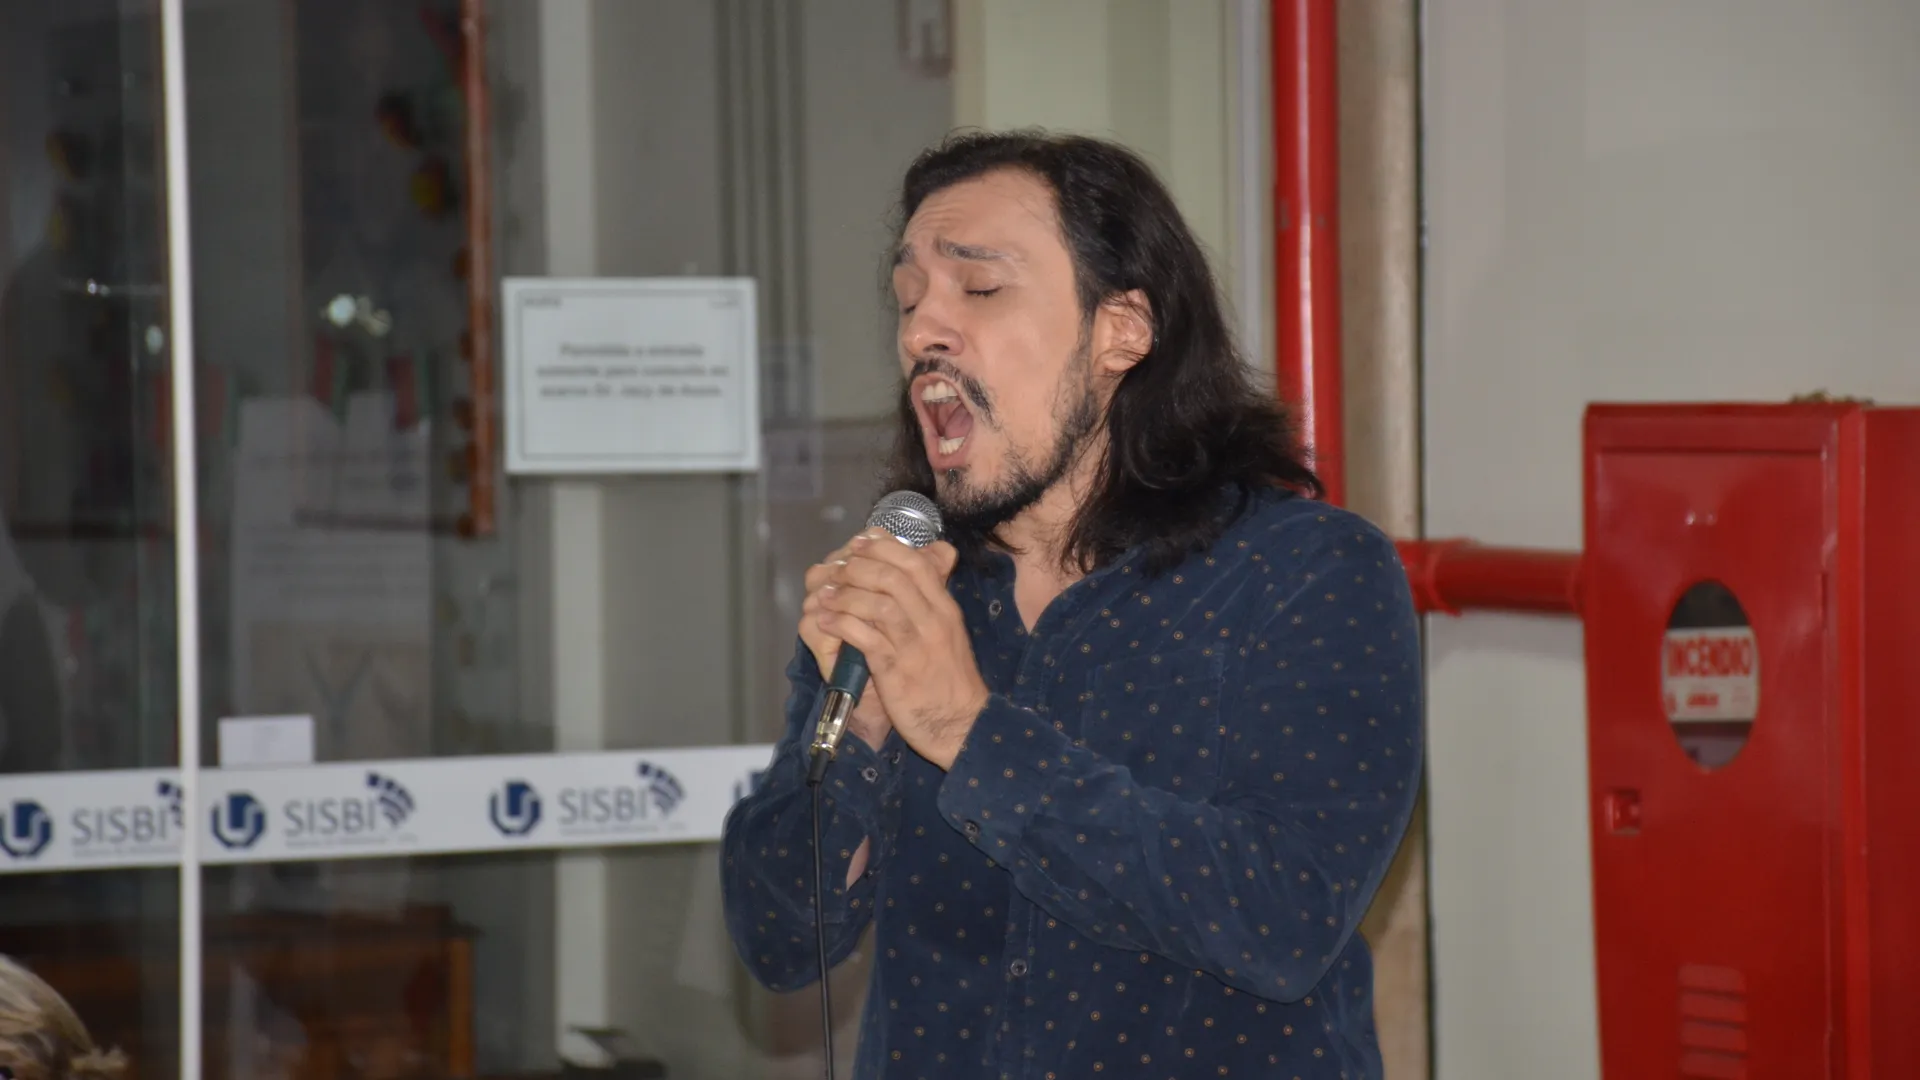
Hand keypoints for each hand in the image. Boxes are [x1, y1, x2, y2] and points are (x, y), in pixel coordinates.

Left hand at [814, 530, 989, 769]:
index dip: (883, 547)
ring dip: (844, 595)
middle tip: (836, 569)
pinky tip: (826, 622)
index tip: (860, 544)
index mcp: (945, 609)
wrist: (962, 724)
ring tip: (824, 596)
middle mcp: (932, 621)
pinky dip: (840, 624)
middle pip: (892, 577)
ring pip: (877, 604)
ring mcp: (914, 646)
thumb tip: (920, 574)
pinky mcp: (895, 671)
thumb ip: (931, 602)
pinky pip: (864, 637)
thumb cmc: (951, 680)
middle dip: (858, 567)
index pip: (916, 563)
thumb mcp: (949, 633)